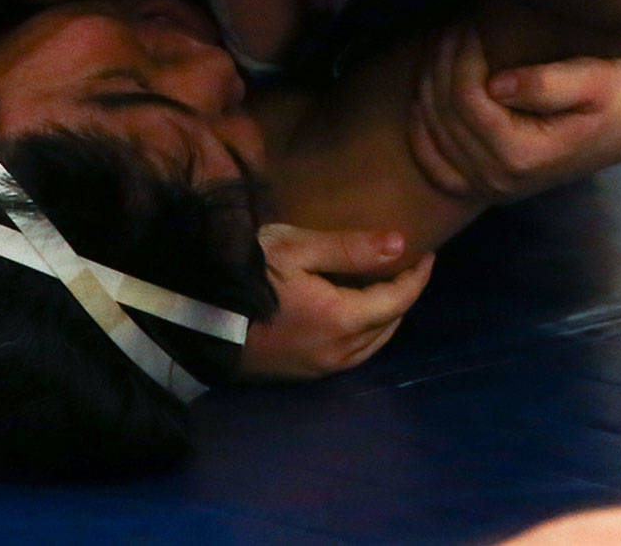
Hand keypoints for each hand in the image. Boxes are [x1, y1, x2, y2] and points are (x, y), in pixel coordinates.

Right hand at [240, 225, 434, 379]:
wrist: (193, 321)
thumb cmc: (244, 274)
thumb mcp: (295, 247)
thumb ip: (350, 247)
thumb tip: (402, 245)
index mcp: (342, 319)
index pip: (398, 299)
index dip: (417, 276)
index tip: (427, 252)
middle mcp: (339, 352)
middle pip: (389, 325)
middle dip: (404, 296)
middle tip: (407, 268)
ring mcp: (318, 369)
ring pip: (371, 346)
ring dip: (385, 319)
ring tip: (384, 290)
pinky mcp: (299, 376)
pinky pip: (349, 357)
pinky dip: (363, 335)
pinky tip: (353, 316)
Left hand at [408, 25, 620, 202]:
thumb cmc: (615, 93)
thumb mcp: (595, 81)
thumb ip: (548, 84)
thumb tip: (498, 85)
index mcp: (524, 157)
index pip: (467, 101)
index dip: (461, 58)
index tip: (469, 25)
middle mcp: (501, 181)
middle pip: (445, 116)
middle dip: (443, 65)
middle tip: (454, 28)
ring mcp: (490, 188)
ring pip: (432, 134)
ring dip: (430, 85)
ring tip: (444, 47)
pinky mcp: (485, 185)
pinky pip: (434, 166)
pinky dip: (421, 131)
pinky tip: (422, 97)